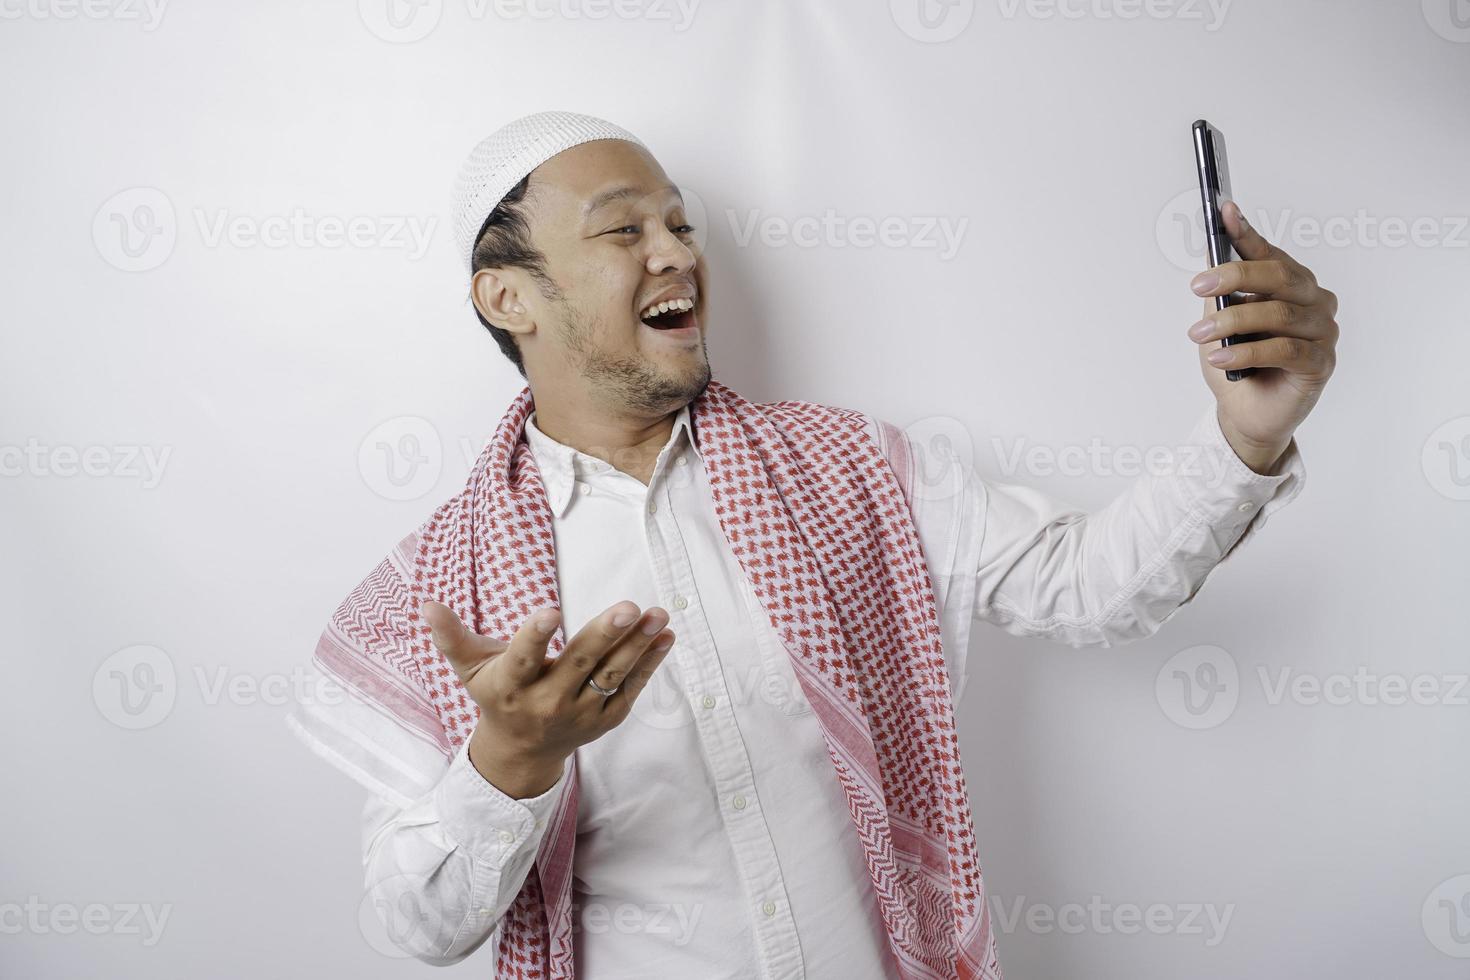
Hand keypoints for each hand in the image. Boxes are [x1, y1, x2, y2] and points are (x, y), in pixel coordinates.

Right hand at [420, 599, 675, 796]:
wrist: (522, 753)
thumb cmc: (496, 696)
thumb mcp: (469, 669)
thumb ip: (452, 637)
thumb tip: (426, 604)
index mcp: (511, 686)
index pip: (522, 659)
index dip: (534, 636)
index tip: (551, 611)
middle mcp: (547, 702)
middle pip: (579, 664)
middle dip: (605, 634)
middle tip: (628, 606)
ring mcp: (580, 713)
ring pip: (612, 675)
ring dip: (638, 644)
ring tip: (657, 615)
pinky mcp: (605, 719)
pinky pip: (630, 687)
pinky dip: (650, 663)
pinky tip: (665, 636)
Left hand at [1187, 200, 1338, 473]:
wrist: (1246, 413)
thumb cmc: (1236, 363)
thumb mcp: (1220, 322)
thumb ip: (1222, 293)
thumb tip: (1212, 257)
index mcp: (1293, 285)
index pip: (1271, 254)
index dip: (1248, 233)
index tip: (1224, 213)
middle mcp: (1315, 302)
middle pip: (1280, 277)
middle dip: (1235, 276)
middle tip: (1198, 286)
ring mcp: (1323, 332)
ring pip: (1279, 314)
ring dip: (1233, 321)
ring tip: (1199, 333)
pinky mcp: (1321, 364)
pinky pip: (1285, 350)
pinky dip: (1247, 351)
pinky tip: (1220, 357)